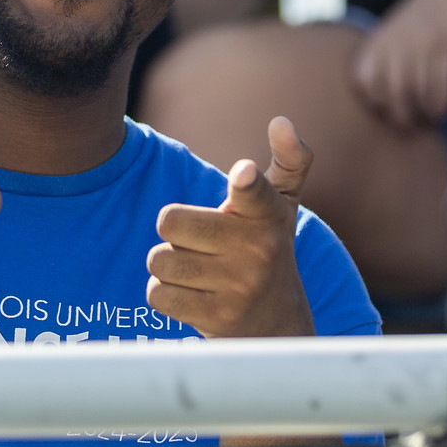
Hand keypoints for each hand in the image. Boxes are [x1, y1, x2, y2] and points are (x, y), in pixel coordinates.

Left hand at [147, 117, 315, 336]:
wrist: (278, 325)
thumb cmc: (268, 250)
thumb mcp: (282, 206)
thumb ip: (287, 160)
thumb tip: (282, 121)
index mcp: (268, 213)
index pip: (254, 191)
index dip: (246, 181)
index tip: (242, 173)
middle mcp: (258, 249)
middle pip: (169, 223)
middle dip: (172, 233)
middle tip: (197, 243)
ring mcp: (240, 286)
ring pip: (159, 261)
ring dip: (167, 266)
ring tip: (196, 271)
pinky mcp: (218, 318)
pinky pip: (158, 295)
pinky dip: (164, 294)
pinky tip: (191, 295)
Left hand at [352, 0, 446, 129]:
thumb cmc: (421, 17)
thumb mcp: (390, 35)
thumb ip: (380, 62)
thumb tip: (380, 104)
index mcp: (376, 42)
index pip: (366, 86)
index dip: (379, 105)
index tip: (390, 112)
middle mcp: (394, 45)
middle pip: (393, 97)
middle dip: (404, 116)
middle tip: (414, 123)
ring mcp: (420, 46)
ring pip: (418, 96)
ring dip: (426, 113)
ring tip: (430, 117)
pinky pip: (442, 88)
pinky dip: (443, 103)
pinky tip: (444, 107)